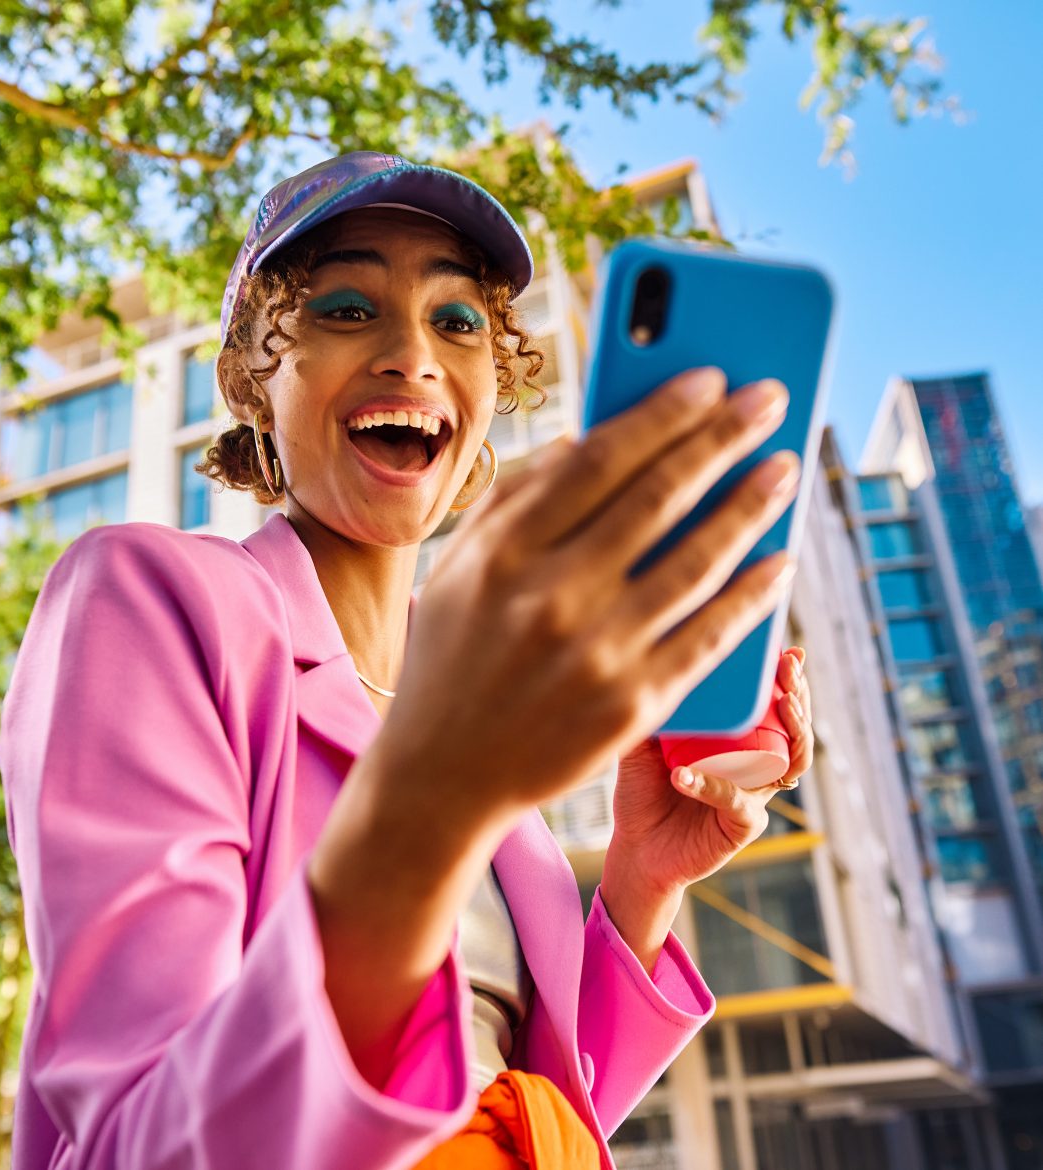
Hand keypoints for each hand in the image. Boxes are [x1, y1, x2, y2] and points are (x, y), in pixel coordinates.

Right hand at [368, 368, 799, 835]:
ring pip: (697, 561)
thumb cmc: (449, 660)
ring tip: (784, 470)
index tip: (711, 379)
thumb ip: (511, 501)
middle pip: (658, 497)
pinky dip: (752, 594)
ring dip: (751, 505)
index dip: (663, 412)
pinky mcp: (633, 705)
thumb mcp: (456, 571)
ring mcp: (596, 653)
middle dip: (724, 437)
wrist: (440, 775)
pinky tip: (779, 560)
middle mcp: (551, 596)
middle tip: (770, 399)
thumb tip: (577, 441)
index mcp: (503, 552)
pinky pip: (709, 636)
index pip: (600, 460)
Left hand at [600, 647, 813, 963]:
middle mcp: (754, 765)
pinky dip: (713, 785)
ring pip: (792, 761)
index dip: (787, 678)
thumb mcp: (641, 740)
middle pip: (795, 727)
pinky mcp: (743, 825)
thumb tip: (647, 661)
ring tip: (782, 704)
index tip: (788, 649)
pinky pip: (736, 800)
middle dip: (799, 692)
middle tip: (790, 668)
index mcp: (738, 741)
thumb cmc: (642, 791)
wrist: (635, 848)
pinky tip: (683, 774)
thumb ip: (650, 707)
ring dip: (793, 731)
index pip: (772, 704)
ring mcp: (754, 794)